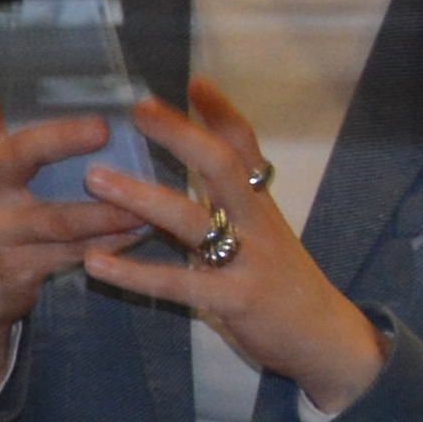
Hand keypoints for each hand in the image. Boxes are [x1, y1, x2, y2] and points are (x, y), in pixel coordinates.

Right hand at [0, 15, 146, 383]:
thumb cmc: (5, 219)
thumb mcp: (4, 173)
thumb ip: (24, 127)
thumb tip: (46, 74)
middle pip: (18, 153)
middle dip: (60, 138)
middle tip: (104, 126)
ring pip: (58, 217)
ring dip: (107, 209)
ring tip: (149, 201)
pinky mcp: (16, 267)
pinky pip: (73, 254)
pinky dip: (109, 245)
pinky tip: (140, 236)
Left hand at [69, 72, 385, 411]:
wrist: (327, 340)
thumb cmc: (284, 282)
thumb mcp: (264, 232)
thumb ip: (232, 200)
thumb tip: (197, 160)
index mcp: (260, 205)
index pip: (245, 146)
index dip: (222, 112)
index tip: (194, 81)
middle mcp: (258, 223)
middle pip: (222, 166)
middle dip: (180, 134)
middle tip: (138, 110)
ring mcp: (249, 260)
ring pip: (193, 219)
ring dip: (141, 196)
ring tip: (95, 178)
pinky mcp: (236, 301)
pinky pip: (179, 283)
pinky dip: (135, 273)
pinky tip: (96, 264)